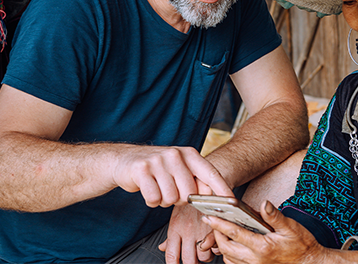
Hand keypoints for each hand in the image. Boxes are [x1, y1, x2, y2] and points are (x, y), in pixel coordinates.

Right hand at [112, 145, 232, 207]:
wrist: (125, 160)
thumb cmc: (157, 169)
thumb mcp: (179, 168)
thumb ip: (196, 180)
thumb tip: (215, 199)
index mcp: (189, 154)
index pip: (211, 174)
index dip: (222, 190)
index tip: (233, 203)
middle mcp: (175, 155)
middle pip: (188, 193)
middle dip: (179, 200)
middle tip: (170, 191)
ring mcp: (158, 161)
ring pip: (170, 198)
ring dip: (164, 201)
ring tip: (158, 188)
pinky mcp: (142, 169)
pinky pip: (154, 199)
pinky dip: (151, 201)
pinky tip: (148, 189)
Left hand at [159, 203, 216, 263]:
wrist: (205, 185)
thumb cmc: (190, 202)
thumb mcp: (176, 217)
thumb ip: (170, 236)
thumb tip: (162, 248)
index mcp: (175, 229)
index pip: (171, 253)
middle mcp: (187, 231)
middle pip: (188, 260)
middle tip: (194, 261)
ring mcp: (201, 230)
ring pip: (204, 256)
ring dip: (206, 256)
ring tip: (205, 250)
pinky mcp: (214, 227)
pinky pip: (216, 247)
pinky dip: (216, 249)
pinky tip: (214, 244)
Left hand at [203, 200, 330, 263]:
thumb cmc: (302, 246)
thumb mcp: (292, 228)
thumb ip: (275, 216)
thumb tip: (264, 204)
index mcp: (262, 247)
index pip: (234, 234)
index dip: (219, 224)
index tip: (208, 217)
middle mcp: (255, 259)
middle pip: (226, 247)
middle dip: (216, 234)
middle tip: (213, 221)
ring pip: (228, 258)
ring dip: (221, 245)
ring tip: (220, 232)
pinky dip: (229, 255)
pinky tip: (231, 244)